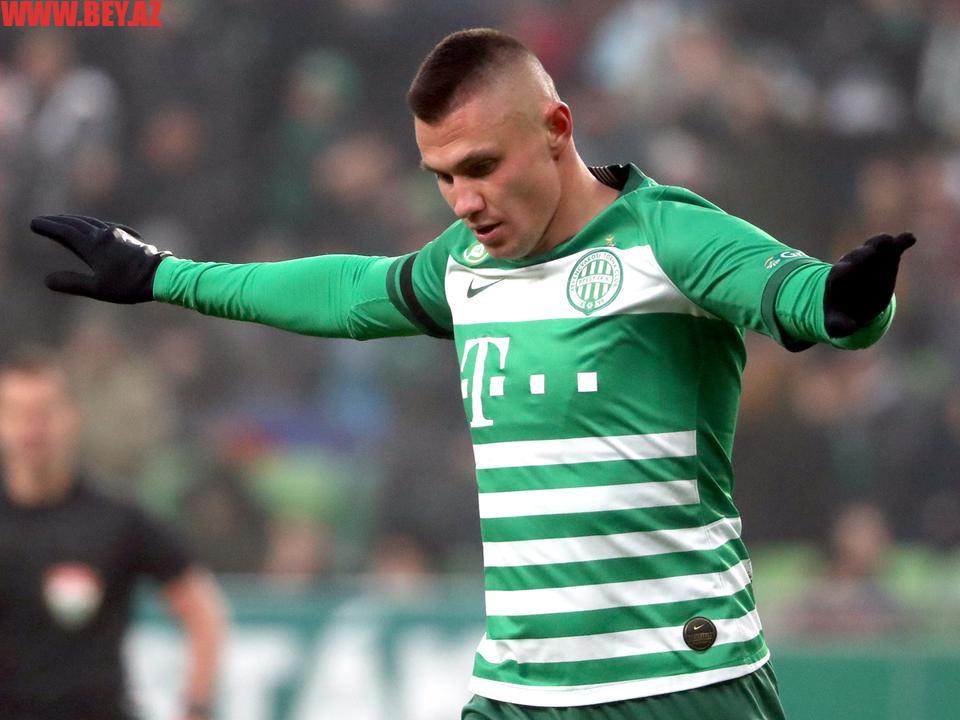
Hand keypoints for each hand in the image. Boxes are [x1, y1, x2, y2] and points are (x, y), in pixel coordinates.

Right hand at [30, 214, 170, 302]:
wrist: (162, 276)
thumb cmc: (130, 285)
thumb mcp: (98, 289)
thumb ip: (73, 283)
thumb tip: (47, 280)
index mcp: (93, 246)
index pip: (65, 232)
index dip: (48, 227)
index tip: (34, 223)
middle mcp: (103, 235)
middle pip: (76, 223)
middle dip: (58, 221)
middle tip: (44, 220)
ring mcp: (117, 234)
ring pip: (92, 222)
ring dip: (76, 220)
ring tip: (65, 220)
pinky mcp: (128, 237)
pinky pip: (106, 225)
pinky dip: (94, 224)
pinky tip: (100, 227)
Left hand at [823, 232, 915, 337]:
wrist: (854, 300)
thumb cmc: (844, 312)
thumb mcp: (837, 322)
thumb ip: (839, 325)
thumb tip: (848, 328)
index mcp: (837, 281)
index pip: (838, 275)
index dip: (842, 271)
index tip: (845, 268)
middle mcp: (851, 265)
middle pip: (856, 257)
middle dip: (862, 255)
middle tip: (869, 251)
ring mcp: (868, 259)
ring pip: (873, 248)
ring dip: (881, 244)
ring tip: (891, 242)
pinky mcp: (885, 258)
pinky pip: (893, 248)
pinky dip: (900, 242)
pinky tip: (910, 238)